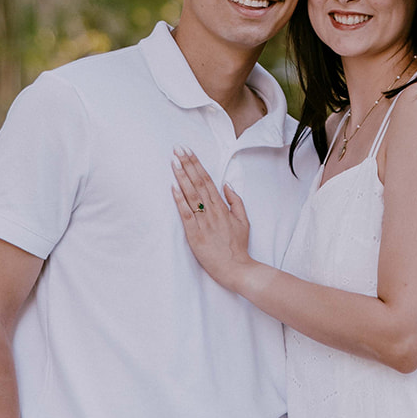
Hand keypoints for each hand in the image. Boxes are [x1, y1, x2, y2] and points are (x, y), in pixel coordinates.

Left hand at [172, 148, 254, 292]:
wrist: (236, 268)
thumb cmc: (238, 246)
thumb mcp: (243, 220)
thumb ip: (236, 201)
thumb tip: (227, 184)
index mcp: (222, 207)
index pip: (208, 180)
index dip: (197, 164)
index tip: (188, 151)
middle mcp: (212, 211)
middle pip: (198, 182)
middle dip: (187, 164)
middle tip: (177, 149)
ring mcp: (203, 222)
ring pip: (191, 195)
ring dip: (181, 177)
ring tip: (173, 161)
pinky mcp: (195, 235)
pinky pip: (186, 214)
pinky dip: (179, 200)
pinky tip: (173, 187)